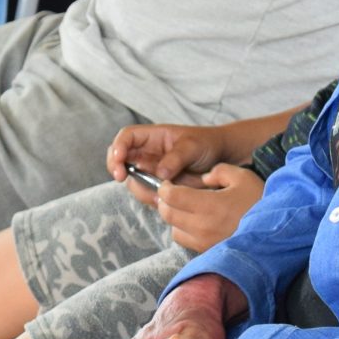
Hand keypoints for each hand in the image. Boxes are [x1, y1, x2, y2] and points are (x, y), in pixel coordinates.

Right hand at [105, 123, 231, 187]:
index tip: (119, 160)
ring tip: (157, 195)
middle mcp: (147, 153)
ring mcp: (151, 170)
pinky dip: (151, 198)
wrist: (221, 158)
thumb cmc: (206, 144)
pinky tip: (163, 200)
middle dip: (117, 168)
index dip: (118, 147)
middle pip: (121, 159)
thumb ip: (177, 158)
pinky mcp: (158, 185)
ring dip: (139, 188)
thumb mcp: (193, 146)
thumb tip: (160, 173)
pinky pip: (147, 193)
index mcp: (152, 137)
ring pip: (133, 180)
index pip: (127, 137)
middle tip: (120, 177)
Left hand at [155, 168, 266, 255]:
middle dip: (165, 202)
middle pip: (168, 214)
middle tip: (172, 194)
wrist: (277, 233)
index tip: (169, 184)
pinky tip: (197, 223)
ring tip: (186, 210)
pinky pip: (187, 242)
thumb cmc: (260, 201)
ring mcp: (204, 242)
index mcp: (207, 205)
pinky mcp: (209, 252)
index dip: (165, 188)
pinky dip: (185, 232)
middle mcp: (202, 226)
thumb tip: (204, 179)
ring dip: (175, 219)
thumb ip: (218, 171)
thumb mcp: (242, 177)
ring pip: (174, 231)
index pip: (171, 197)